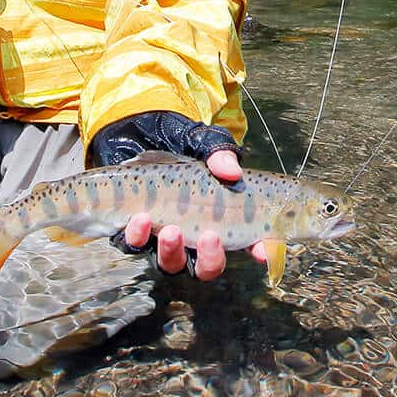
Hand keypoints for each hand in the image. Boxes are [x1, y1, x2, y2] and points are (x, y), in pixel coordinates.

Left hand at [90, 113, 263, 280]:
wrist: (135, 130)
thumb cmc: (177, 138)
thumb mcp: (202, 139)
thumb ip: (219, 152)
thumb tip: (231, 170)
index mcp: (220, 215)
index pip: (247, 241)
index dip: (259, 250)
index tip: (262, 250)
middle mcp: (194, 232)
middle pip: (207, 265)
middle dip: (210, 259)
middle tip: (209, 237)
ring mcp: (164, 236)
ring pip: (171, 262)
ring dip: (172, 251)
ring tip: (170, 230)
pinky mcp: (134, 231)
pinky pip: (136, 246)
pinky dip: (138, 236)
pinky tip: (139, 218)